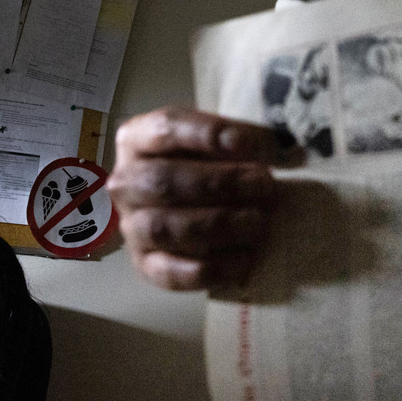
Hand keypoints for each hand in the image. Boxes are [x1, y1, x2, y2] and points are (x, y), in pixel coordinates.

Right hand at [112, 107, 299, 290]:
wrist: (189, 206)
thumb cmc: (207, 165)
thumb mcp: (214, 141)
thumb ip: (237, 140)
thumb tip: (276, 148)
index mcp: (137, 139)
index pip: (167, 128)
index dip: (209, 134)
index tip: (250, 144)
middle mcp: (126, 182)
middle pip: (164, 181)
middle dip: (221, 183)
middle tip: (264, 185)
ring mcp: (132, 225)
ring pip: (165, 228)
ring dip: (218, 224)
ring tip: (257, 221)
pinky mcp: (145, 264)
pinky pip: (170, 272)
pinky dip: (210, 268)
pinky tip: (244, 259)